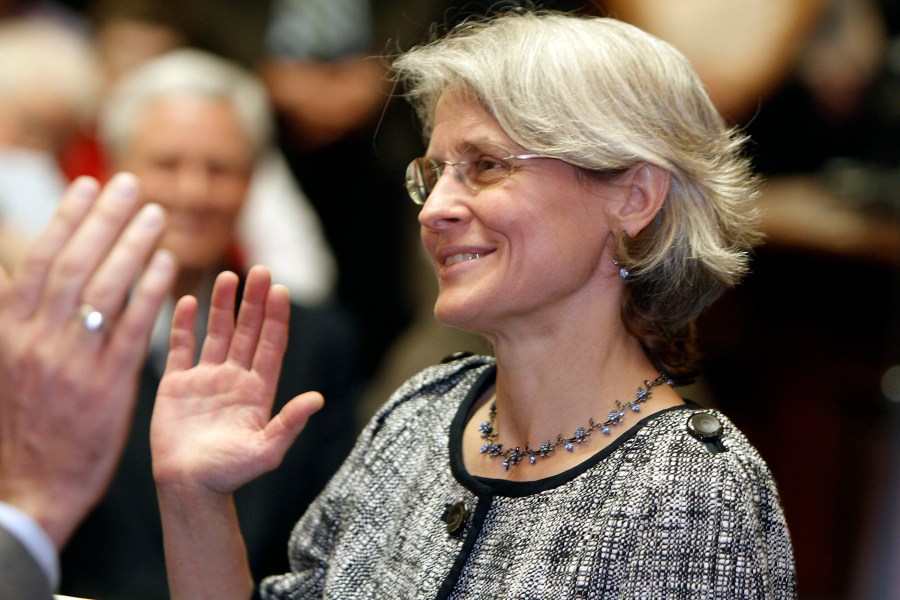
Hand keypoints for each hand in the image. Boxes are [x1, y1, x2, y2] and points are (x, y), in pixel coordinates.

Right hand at [0, 173, 175, 548]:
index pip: (42, 259)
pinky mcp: (107, 386)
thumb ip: (7, 315)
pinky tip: (169, 266)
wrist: (32, 486)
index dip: (67, 219)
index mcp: (9, 330)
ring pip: (106, 289)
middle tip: (132, 186)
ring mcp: (73, 362)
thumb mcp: (0, 363)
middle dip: (105, 219)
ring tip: (156, 215)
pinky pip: (133, 330)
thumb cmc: (20, 422)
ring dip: (133, 245)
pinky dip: (150, 294)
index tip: (89, 185)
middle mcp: (38, 339)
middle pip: (76, 264)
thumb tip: (9, 269)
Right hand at [151, 266, 322, 494]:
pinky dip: (184, 325)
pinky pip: (181, 348)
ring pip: (216, 333)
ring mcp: (206, 379)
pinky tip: (189, 301)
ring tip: (227, 276)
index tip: (280, 290)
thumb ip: (290, 423)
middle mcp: (235, 379)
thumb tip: (318, 399)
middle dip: (253, 302)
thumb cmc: (229, 474)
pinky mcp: (177, 385)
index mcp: (259, 391)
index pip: (271, 345)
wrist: (188, 488)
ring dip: (222, 306)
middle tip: (259, 269)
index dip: (276, 318)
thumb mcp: (267, 451)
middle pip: (247, 331)